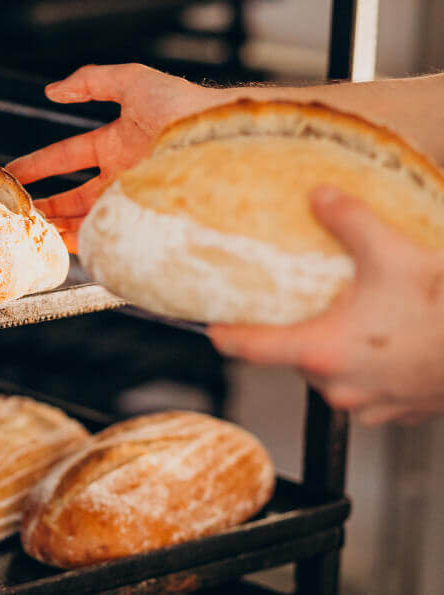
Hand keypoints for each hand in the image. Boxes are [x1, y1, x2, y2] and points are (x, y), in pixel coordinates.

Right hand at [6, 64, 223, 250]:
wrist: (220, 137)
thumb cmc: (183, 106)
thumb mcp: (133, 82)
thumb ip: (92, 80)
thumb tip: (53, 91)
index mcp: (116, 143)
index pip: (67, 155)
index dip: (38, 164)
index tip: (13, 173)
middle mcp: (122, 174)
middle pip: (73, 195)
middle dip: (45, 203)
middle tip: (18, 212)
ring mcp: (132, 198)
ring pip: (86, 218)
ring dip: (59, 225)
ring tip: (34, 233)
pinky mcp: (143, 218)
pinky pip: (108, 234)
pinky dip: (84, 242)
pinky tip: (62, 246)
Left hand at [209, 186, 443, 425]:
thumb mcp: (391, 252)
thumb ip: (348, 220)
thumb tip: (319, 196)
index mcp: (322, 350)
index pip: (250, 348)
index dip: (224, 335)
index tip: (209, 326)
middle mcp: (339, 386)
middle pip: (293, 359)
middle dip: (296, 332)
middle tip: (305, 303)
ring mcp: (369, 404)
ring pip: (331, 376)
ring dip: (335, 350)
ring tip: (356, 317)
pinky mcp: (399, 412)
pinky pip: (367, 389)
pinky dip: (369, 366)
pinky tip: (389, 340)